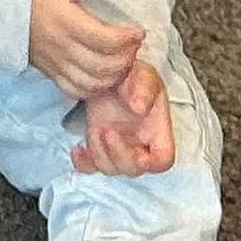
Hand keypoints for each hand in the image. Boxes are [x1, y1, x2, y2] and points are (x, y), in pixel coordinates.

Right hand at [27, 0, 145, 99]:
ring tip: (124, 62)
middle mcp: (62, 48)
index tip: (139, 31)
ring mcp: (57, 64)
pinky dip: (94, 89)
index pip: (102, 38)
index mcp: (65, 22)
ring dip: (113, 76)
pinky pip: (76, 90)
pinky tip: (105, 78)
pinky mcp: (52, 74)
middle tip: (134, 47)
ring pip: (91, 81)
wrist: (2, 16)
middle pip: (101, 65)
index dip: (125, 39)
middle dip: (125, 59)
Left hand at [74, 57, 175, 175]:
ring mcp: (117, 147)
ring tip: (95, 129)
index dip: (152, 161)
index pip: (162, 160)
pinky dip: (83, 163)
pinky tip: (78, 149)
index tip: (137, 142)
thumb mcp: (142, 75)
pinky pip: (91, 167)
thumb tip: (139, 108)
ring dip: (100, 153)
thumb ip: (143, 88)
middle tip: (107, 131)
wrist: (108, 71)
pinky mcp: (98, 147)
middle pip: (133, 169)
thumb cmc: (132, 76)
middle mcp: (138, 144)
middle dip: (119, 154)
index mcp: (156, 131)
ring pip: (111, 168)